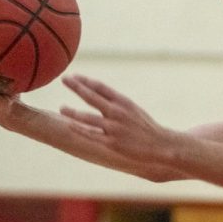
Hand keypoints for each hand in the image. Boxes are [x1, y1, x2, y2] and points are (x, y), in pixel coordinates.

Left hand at [59, 74, 182, 169]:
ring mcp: (114, 128)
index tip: (73, 75)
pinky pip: (91, 135)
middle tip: (64, 79)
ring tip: (61, 108)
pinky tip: (69, 125)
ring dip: (72, 112)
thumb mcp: (133, 109)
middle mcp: (118, 113)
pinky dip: (79, 129)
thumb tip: (97, 94)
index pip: (101, 87)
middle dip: (76, 87)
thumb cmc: (145, 127)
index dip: (85, 80)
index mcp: (123, 102)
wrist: (161, 145)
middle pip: (92, 97)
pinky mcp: (112, 143)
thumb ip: (116, 102)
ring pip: (88, 118)